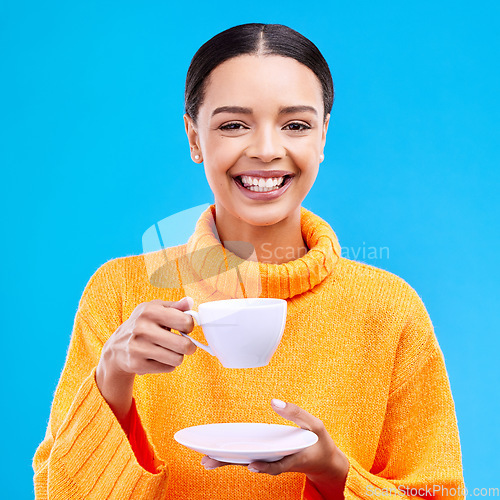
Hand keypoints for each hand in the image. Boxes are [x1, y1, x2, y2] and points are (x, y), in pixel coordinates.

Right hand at [96, 296, 196, 421]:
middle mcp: (142, 328)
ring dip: (177, 356)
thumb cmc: (143, 324)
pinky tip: (158, 357)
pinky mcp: (137, 364)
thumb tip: (190, 302)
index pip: (185, 321)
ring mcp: (138, 347)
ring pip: (177, 359)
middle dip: (189, 346)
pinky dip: (167, 364)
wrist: (118, 346)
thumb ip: (175, 306)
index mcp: (150, 311)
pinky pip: (168, 368)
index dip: (189, 326)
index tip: (185, 328)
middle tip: (185, 345)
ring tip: (169, 350)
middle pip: (184, 345)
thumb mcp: (155, 309)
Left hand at [201, 399, 348, 490]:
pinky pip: (249, 459)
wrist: (324, 462)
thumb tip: (273, 401)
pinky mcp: (268, 460)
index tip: (252, 465)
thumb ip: (296, 412)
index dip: (265, 466)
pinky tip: (218, 456)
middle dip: (231, 463)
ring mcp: (272, 463)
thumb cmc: (319, 442)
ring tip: (206, 460)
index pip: (278, 465)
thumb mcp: (315, 424)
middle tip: (209, 461)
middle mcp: (280, 464)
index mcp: (295, 457)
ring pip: (248, 463)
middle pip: (253, 465)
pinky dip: (234, 458)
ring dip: (228, 462)